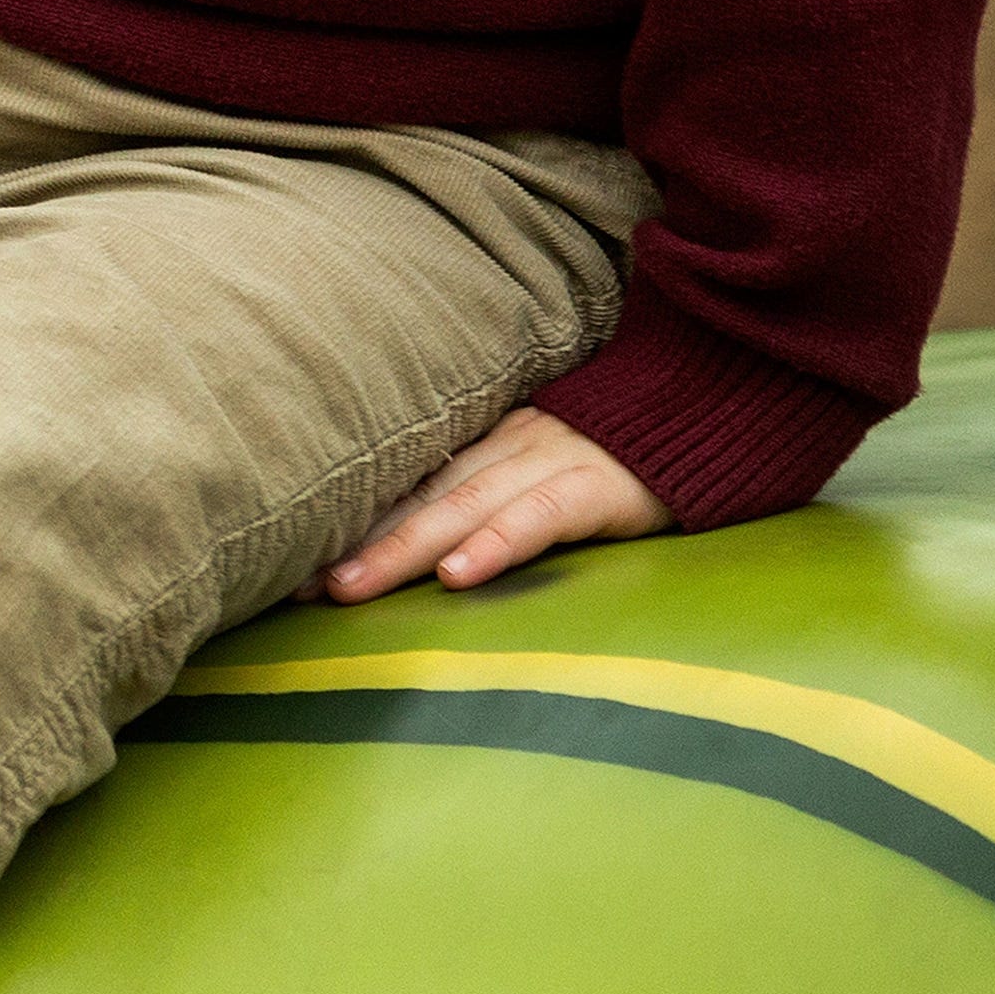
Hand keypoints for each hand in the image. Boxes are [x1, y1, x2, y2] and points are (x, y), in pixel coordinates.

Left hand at [321, 408, 666, 599]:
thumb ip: (486, 487)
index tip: (289, 561)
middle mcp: (504, 451)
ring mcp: (548, 466)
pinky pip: (537, 518)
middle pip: (416, 501)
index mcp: (485, 446)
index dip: (348, 525)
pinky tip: (458, 574)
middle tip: (294, 586)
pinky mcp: (596, 490)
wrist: (705, 406)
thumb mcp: (539, 462)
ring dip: (401, 550)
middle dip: (354, 545)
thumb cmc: (617, 448)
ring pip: (460, 509)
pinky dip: (495, 546)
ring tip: (349, 587)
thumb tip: (419, 538)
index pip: (404, 488)